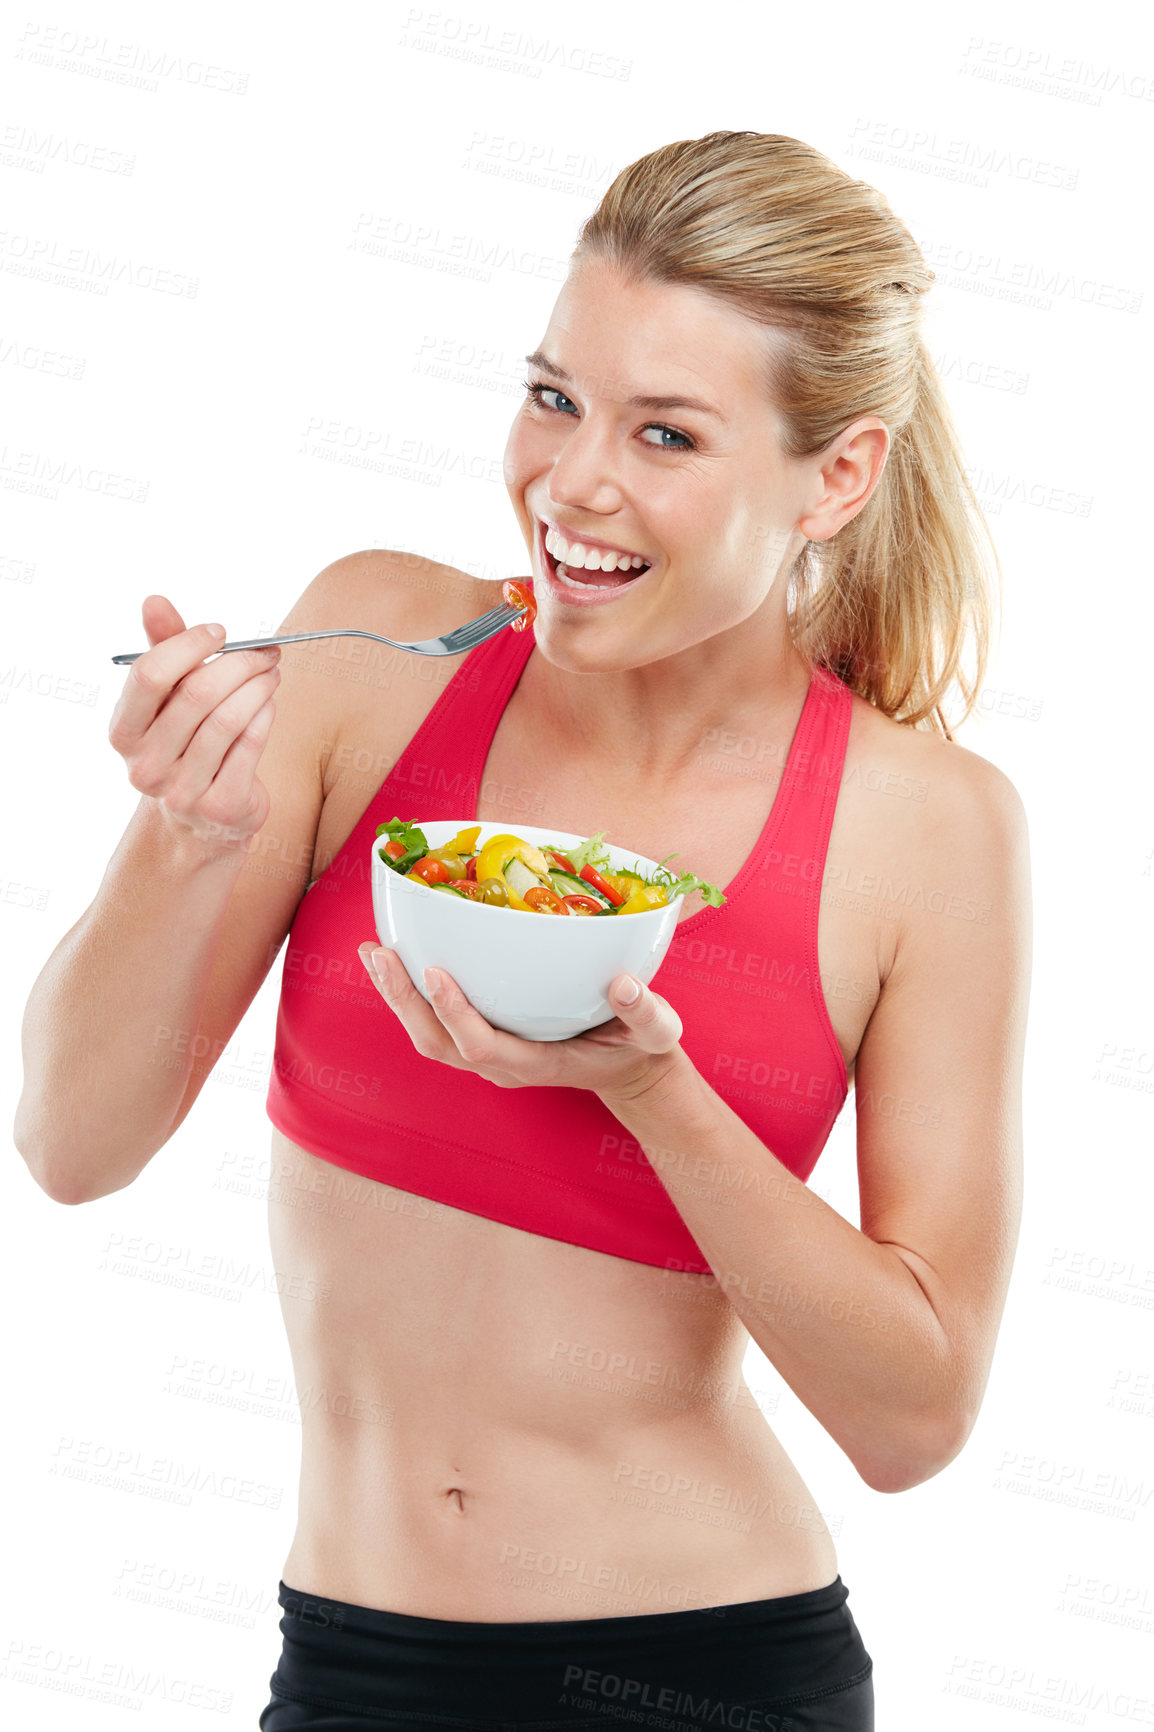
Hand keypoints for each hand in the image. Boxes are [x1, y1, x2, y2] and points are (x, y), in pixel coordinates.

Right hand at [108, 594, 282, 852]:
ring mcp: (181, 791)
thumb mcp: (167, 701)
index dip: (188, 645)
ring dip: (258, 686)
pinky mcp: (221, 807)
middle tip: (265, 652)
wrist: (200, 824)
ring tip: (271, 673)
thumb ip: (163, 650)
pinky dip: (265, 716)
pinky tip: (269, 703)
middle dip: (238, 663)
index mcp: (123, 732)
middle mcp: (145, 765)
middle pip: (196, 694)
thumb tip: (153, 600)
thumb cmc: (185, 745)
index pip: (149, 675)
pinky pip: (250, 746)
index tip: (220, 632)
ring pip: (228, 719)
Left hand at [357, 943, 686, 1104]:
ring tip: (372, 950)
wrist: (627, 1069)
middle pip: (436, 1042)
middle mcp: (500, 1064)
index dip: (454, 1012)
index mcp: (534, 1064)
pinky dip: (411, 991)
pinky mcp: (483, 1038)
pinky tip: (398, 955)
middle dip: (403, 1000)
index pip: (481, 1045)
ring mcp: (487, 1054)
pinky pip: (436, 1021)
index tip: (435, 972)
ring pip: (427, 1034)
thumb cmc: (639, 1048)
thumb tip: (625, 983)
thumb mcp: (657, 1032)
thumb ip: (646, 1012)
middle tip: (379, 952)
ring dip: (396, 995)